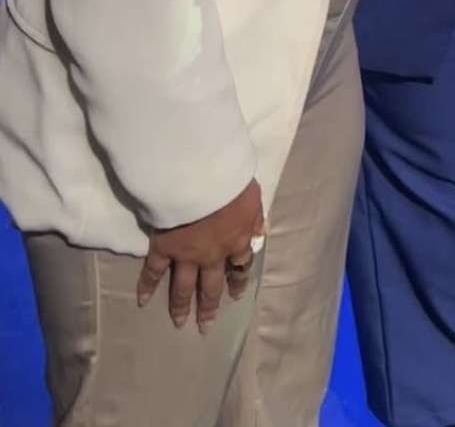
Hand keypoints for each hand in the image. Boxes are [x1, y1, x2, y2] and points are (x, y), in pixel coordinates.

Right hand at [137, 178, 264, 330]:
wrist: (201, 179)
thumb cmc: (230, 182)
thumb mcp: (252, 196)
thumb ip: (255, 217)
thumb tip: (260, 231)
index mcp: (236, 240)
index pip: (240, 266)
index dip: (238, 281)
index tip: (236, 295)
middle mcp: (212, 255)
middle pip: (211, 285)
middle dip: (209, 306)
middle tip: (205, 326)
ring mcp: (187, 255)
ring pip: (184, 286)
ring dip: (181, 306)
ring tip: (179, 323)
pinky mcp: (164, 248)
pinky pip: (154, 271)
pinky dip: (147, 285)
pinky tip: (142, 301)